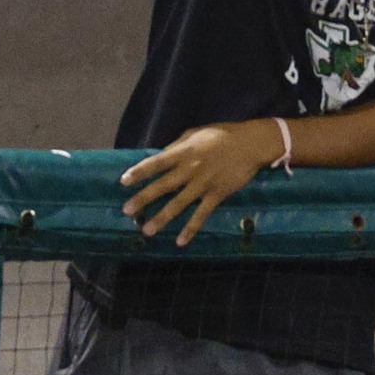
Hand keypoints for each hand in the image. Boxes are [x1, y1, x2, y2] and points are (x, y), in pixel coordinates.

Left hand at [122, 120, 278, 245]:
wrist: (251, 144)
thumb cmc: (221, 135)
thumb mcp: (196, 133)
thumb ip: (177, 145)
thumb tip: (159, 156)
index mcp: (184, 151)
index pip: (156, 163)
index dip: (139, 172)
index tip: (123, 181)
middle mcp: (191, 169)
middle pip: (163, 186)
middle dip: (144, 199)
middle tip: (127, 211)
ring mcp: (203, 184)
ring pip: (179, 204)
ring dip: (162, 218)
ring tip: (147, 231)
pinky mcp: (217, 195)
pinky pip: (201, 215)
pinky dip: (191, 229)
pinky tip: (180, 241)